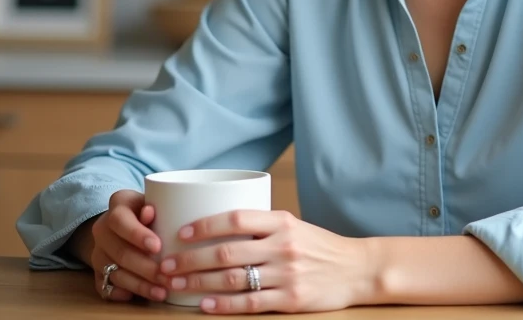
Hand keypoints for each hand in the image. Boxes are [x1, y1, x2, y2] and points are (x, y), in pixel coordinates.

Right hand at [86, 190, 168, 302]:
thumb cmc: (152, 211)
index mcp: (117, 205)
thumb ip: (156, 206)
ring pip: (114, 273)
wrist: (128, 223)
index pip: (120, 220)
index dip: (137, 235)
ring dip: (139, 285)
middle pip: (120, 252)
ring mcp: (98, 252)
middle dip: (145, 267)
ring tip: (161, 291)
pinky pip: (106, 287)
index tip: (157, 246)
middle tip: (166, 277)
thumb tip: (150, 212)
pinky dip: (122, 293)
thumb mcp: (156, 202)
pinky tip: (139, 296)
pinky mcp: (97, 272)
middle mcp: (102, 228)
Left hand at [157, 210, 370, 313]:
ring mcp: (287, 274)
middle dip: (190, 259)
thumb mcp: (293, 226)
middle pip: (226, 251)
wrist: (357, 270)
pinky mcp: (291, 299)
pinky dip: (224, 304)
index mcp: (282, 222)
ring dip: (199, 282)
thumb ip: (261, 225)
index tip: (180, 233)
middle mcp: (283, 246)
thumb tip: (215, 225)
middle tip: (165, 264)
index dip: (204, 226)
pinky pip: (251, 302)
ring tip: (175, 285)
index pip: (235, 219)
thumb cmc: (319, 246)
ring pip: (233, 278)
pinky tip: (205, 304)